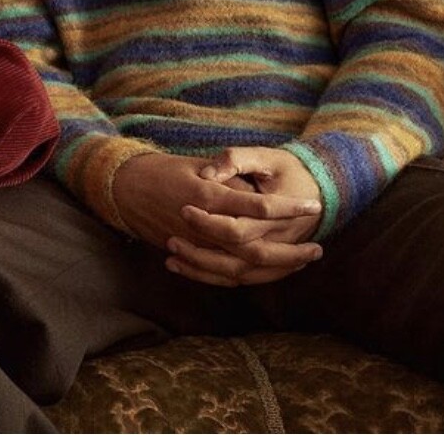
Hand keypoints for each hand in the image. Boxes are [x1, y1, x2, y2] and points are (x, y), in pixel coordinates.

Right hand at [111, 151, 321, 287]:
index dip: (288, 207)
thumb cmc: (164, 170)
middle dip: (290, 252)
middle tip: (318, 248)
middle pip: (256, 250)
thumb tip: (259, 196)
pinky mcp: (191, 257)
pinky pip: (222, 277)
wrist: (126, 188)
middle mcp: (205, 228)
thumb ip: (229, 180)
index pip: (259, 207)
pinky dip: (248, 279)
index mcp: (209, 198)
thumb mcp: (198, 166)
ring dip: (274, 270)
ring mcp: (197, 247)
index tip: (313, 205)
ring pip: (242, 270)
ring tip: (299, 264)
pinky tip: (268, 274)